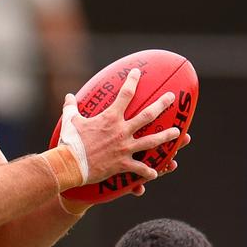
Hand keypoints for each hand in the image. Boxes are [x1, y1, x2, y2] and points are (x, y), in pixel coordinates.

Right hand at [68, 68, 179, 184]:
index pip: (125, 94)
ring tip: (176, 132)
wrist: (69, 165)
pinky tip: (155, 173)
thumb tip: (69, 96)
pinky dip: (148, 171)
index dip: (132, 81)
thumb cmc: (69, 142)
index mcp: (110, 118)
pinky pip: (139, 168)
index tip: (138, 72)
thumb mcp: (69, 121)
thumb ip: (71, 107)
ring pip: (151, 141)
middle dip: (162, 104)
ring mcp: (124, 148)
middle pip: (147, 115)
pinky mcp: (122, 164)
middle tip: (172, 97)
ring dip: (165, 136)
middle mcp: (121, 131)